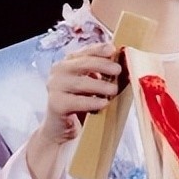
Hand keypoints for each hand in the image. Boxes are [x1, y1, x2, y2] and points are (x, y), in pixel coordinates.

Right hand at [27, 42, 123, 178]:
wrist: (60, 129)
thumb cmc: (79, 105)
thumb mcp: (91, 86)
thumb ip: (101, 74)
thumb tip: (123, 65)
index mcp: (67, 63)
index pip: (85, 52)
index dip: (99, 49)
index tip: (113, 49)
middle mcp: (58, 72)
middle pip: (83, 64)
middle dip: (102, 65)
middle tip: (118, 69)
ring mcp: (55, 88)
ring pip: (81, 83)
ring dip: (100, 85)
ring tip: (114, 89)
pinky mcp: (56, 104)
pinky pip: (77, 102)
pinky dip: (92, 102)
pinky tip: (103, 103)